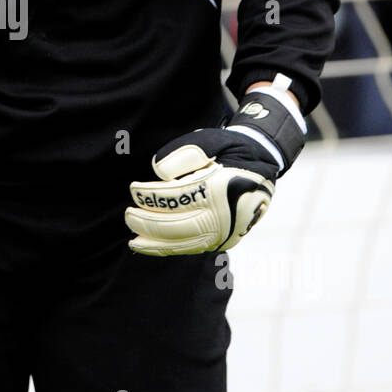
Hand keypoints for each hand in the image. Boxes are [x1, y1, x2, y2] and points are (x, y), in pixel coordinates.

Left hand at [125, 128, 276, 255]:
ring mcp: (226, 232)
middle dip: (149, 222)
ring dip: (156, 243)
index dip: (150, 195)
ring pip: (185, 243)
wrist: (262, 164)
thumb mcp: (207, 141)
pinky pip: (193, 249)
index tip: (133, 190)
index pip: (175, 197)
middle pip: (177, 225)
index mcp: (220, 188)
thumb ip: (182, 154)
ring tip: (133, 241)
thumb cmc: (228, 150)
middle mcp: (225, 215)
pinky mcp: (225, 241)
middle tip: (128, 216)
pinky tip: (151, 247)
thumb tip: (158, 173)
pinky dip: (171, 249)